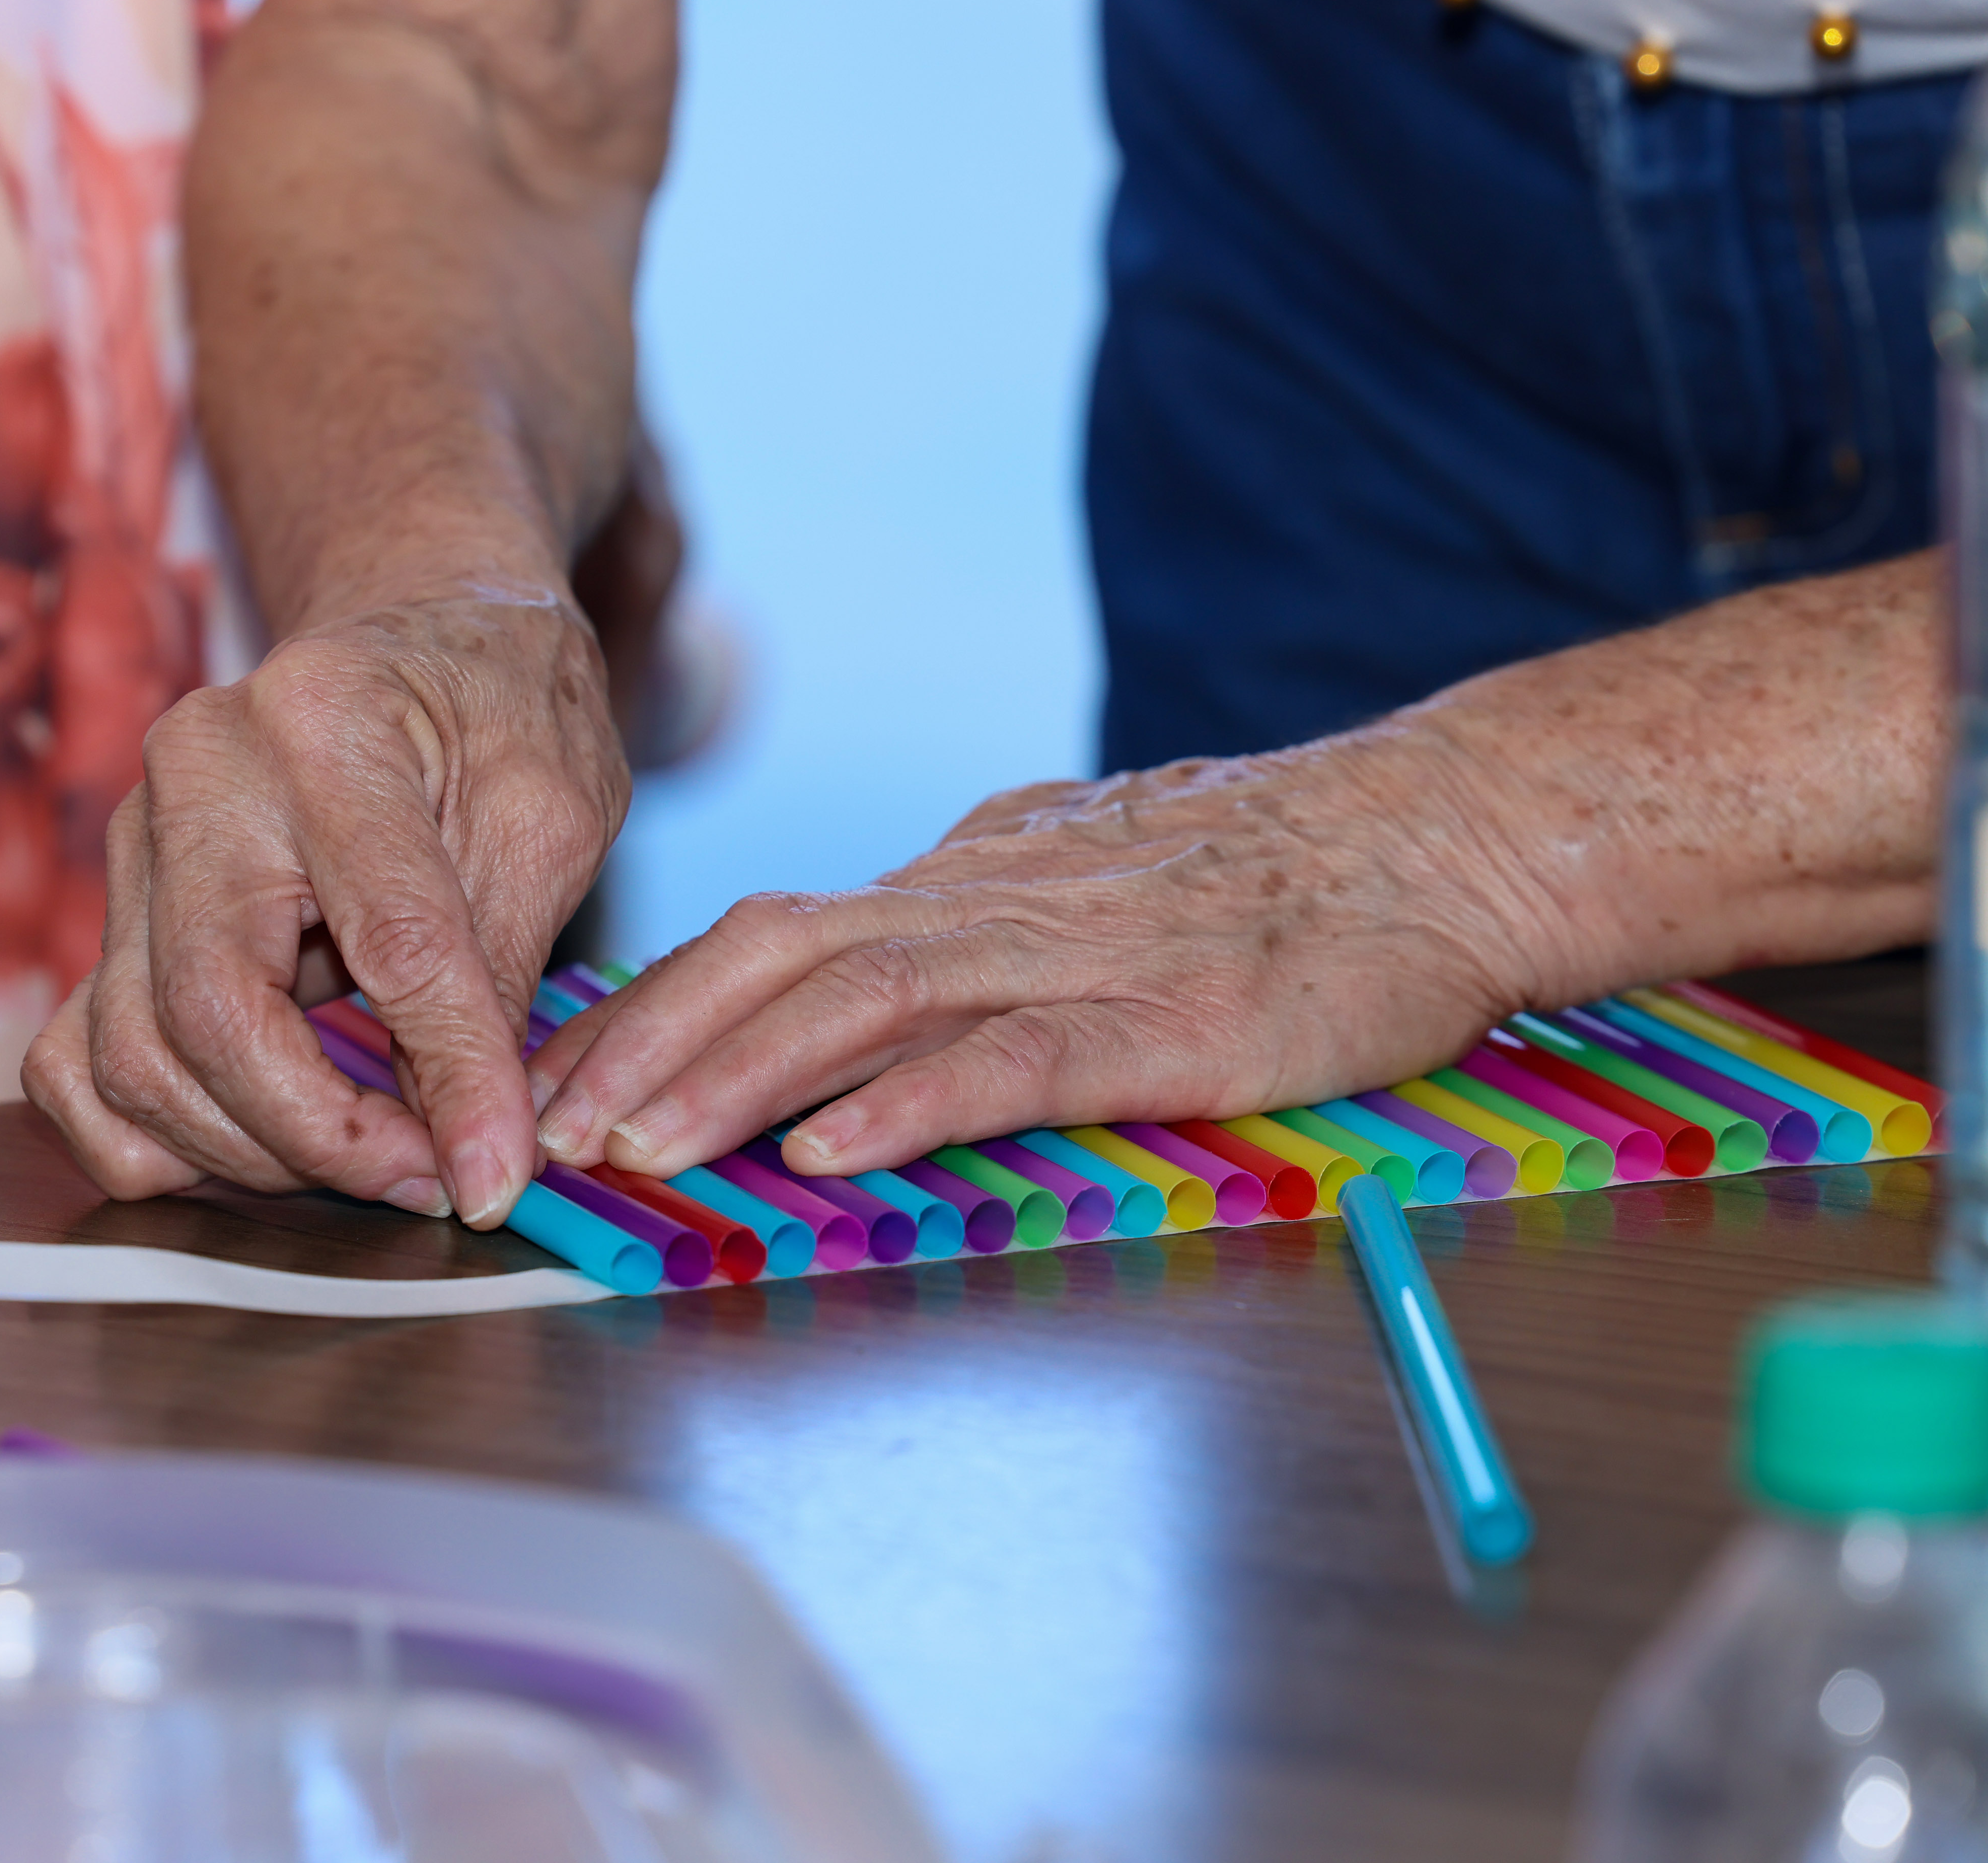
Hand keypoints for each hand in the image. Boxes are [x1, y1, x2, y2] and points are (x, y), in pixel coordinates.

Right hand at [23, 589, 626, 1223]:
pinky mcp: (109, 908)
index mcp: (323, 720)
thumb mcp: (553, 809)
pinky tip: (262, 1141)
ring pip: (131, 1058)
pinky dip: (158, 1135)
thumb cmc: (498, 706)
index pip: (389, 943)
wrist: (422, 635)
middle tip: (428, 1176)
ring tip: (367, 1157)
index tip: (496, 1178)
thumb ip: (507, 970)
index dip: (451, 1080)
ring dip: (247, 1150)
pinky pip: (77, 1065)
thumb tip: (483, 1148)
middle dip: (321, 1137)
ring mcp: (132, 842)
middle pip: (209, 1014)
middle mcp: (195, 773)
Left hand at [526, 721, 1549, 1181]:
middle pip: (778, 951)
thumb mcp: (1088, 881)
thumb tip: (869, 964)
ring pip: (866, 998)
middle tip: (547, 1123)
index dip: (655, 1001)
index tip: (561, 1072)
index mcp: (969, 878)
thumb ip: (978, 924)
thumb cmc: (1275, 877)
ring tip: (639, 1144)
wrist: (1440, 837)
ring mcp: (1077, 958)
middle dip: (648, 1041)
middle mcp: (993, 903)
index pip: (773, 929)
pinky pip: (1013, 1059)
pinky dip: (912, 1102)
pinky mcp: (1166, 1024)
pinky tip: (829, 1150)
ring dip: (736, 1075)